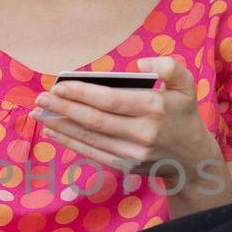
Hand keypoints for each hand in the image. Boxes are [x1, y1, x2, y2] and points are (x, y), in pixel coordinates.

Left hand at [32, 56, 220, 176]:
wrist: (192, 159)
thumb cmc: (183, 115)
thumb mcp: (187, 85)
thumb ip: (169, 68)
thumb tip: (139, 65)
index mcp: (156, 108)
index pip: (111, 100)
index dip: (82, 93)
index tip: (59, 85)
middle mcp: (143, 133)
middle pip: (95, 119)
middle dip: (64, 108)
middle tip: (40, 98)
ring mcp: (133, 153)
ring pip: (90, 138)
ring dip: (61, 125)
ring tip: (39, 113)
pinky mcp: (125, 166)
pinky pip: (92, 153)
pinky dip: (70, 142)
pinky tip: (54, 131)